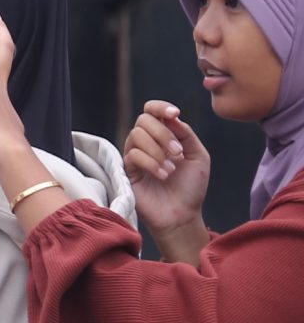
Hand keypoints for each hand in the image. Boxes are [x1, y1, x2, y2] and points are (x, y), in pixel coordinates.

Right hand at [124, 100, 210, 234]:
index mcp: (164, 136)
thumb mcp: (198, 156)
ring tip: (171, 169)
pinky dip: (151, 163)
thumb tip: (172, 116)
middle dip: (163, 133)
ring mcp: (134, 156)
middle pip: (143, 120)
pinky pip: (132, 155)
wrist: (182, 214)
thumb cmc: (191, 187)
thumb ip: (186, 134)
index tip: (174, 114)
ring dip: (157, 150)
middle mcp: (147, 143)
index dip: (160, 107)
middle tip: (178, 152)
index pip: (152, 111)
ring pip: (136, 135)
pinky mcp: (125, 171)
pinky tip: (163, 175)